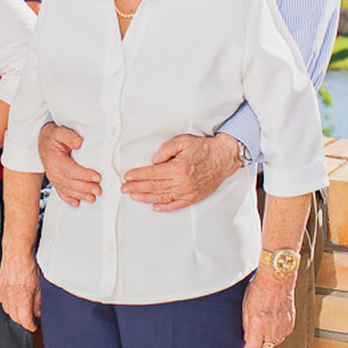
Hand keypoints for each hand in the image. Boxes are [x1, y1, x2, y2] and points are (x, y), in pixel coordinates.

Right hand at [0, 253, 40, 332]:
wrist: (18, 251)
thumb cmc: (29, 265)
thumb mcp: (40, 286)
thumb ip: (39, 302)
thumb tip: (38, 311)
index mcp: (23, 298)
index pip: (24, 320)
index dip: (30, 325)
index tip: (33, 326)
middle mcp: (11, 296)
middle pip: (14, 317)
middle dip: (22, 320)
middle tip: (29, 319)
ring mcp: (3, 291)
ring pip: (7, 309)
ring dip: (14, 312)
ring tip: (22, 309)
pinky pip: (2, 299)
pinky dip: (7, 302)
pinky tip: (13, 299)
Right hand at [39, 122, 99, 205]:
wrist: (43, 141)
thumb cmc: (52, 136)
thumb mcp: (60, 132)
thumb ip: (69, 136)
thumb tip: (79, 142)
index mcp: (54, 160)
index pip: (71, 170)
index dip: (84, 175)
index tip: (97, 177)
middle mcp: (53, 171)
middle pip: (70, 183)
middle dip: (85, 188)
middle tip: (98, 190)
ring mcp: (53, 178)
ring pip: (67, 190)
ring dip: (80, 195)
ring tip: (92, 198)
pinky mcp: (55, 181)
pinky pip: (61, 192)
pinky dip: (69, 199)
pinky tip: (76, 203)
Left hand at [121, 133, 241, 210]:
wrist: (223, 158)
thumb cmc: (204, 148)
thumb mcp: (183, 141)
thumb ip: (166, 149)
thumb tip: (153, 160)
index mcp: (178, 168)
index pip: (152, 173)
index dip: (138, 175)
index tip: (128, 176)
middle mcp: (182, 182)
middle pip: (154, 186)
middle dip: (136, 188)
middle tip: (124, 188)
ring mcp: (188, 191)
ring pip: (162, 197)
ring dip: (146, 198)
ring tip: (134, 197)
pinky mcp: (193, 197)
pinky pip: (176, 204)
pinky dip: (164, 207)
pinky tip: (155, 207)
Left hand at [242, 267, 296, 347]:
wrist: (277, 278)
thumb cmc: (259, 288)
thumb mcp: (246, 307)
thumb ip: (247, 325)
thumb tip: (247, 337)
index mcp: (259, 324)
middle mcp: (272, 327)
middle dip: (258, 347)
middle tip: (253, 342)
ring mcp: (283, 325)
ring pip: (276, 342)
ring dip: (269, 339)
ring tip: (263, 331)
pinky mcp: (291, 322)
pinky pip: (284, 334)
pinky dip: (278, 332)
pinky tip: (272, 324)